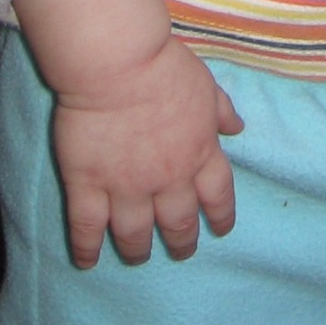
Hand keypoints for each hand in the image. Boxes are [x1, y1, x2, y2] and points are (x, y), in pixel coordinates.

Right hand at [13, 0, 243, 268]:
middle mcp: (168, 179)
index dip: (220, 215)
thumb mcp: (205, 83)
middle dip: (181, 242)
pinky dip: (87, 249)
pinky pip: (87, 228)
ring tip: (138, 256)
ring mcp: (127, 186)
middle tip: (180, 251)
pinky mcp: (88, 185)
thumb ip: (220, 110)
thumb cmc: (164, 65)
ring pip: (135, 233)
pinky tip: (88, 261)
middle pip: (178, 223)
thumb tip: (237, 128)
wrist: (118, 63)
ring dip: (138, 250)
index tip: (220, 228)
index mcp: (200, 153)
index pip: (218, 196)